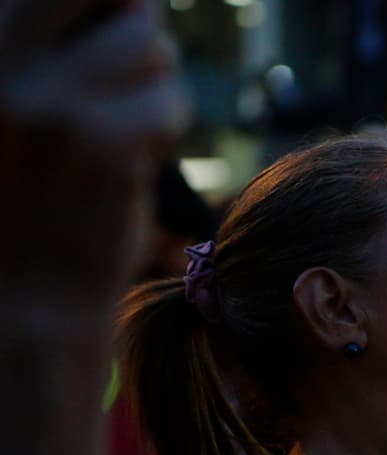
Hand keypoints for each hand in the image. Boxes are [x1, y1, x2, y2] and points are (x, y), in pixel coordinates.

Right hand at [0, 0, 188, 318]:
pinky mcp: (96, 138)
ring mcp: (44, 98)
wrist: (28, 296)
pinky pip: (168, 102)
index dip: (103, 5)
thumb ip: (59, 46)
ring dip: (154, 90)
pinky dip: (165, 132)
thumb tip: (134, 3)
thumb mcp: (22, 103)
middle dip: (137, 29)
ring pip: (150, 45)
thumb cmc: (32, 199)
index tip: (109, 38)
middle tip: (131, 79)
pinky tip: (134, 162)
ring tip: (120, 135)